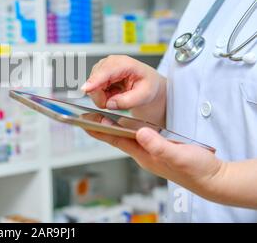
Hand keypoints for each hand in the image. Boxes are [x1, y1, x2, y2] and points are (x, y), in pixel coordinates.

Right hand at [81, 55, 163, 110]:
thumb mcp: (145, 95)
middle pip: (95, 81)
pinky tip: (113, 93)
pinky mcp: (99, 74)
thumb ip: (128, 101)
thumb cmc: (147, 84)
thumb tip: (110, 104)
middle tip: (117, 101)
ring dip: (103, 96)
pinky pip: (93, 89)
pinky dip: (102, 95)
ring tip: (118, 95)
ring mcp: (103, 67)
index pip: (106, 71)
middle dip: (102, 96)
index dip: (95, 80)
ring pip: (92, 86)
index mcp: (125, 64)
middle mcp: (111, 62)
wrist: (147, 82)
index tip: (86, 89)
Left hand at [85, 122, 225, 199]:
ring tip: (100, 119)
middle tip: (86, 117)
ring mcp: (151, 153)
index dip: (100, 131)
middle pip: (117, 138)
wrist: (212, 179)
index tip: (84, 123)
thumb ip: (159, 145)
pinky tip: (128, 126)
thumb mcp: (178, 155)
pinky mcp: (159, 150)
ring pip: (127, 138)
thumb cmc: (196, 170)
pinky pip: (139, 138)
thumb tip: (141, 133)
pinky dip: (130, 130)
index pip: (116, 140)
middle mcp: (144, 154)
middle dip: (101, 128)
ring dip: (113, 128)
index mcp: (145, 155)